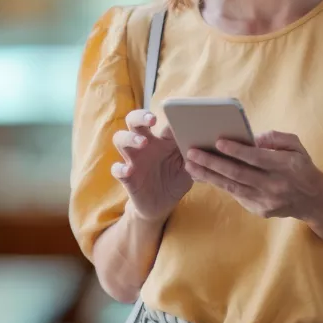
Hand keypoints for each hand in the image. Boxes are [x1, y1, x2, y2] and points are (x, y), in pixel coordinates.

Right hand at [111, 109, 191, 223]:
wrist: (162, 206)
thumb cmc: (176, 180)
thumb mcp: (189, 169)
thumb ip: (195, 157)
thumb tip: (206, 146)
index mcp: (162, 140)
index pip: (161, 122)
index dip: (167, 117)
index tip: (177, 116)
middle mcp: (145, 145)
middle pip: (134, 121)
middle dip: (140, 116)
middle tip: (152, 120)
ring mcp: (133, 159)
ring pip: (120, 139)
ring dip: (130, 138)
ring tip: (143, 142)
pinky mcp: (126, 176)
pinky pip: (117, 168)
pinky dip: (120, 168)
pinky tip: (129, 170)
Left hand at [184, 130, 322, 219]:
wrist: (313, 200)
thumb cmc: (300, 166)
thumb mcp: (295, 146)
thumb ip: (274, 138)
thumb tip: (251, 138)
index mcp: (285, 166)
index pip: (257, 158)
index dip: (237, 150)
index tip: (218, 141)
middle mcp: (274, 185)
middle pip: (239, 173)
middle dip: (213, 162)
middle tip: (192, 153)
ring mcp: (266, 200)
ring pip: (232, 187)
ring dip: (209, 176)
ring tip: (190, 166)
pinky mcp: (260, 210)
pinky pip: (236, 195)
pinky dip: (219, 184)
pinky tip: (204, 176)